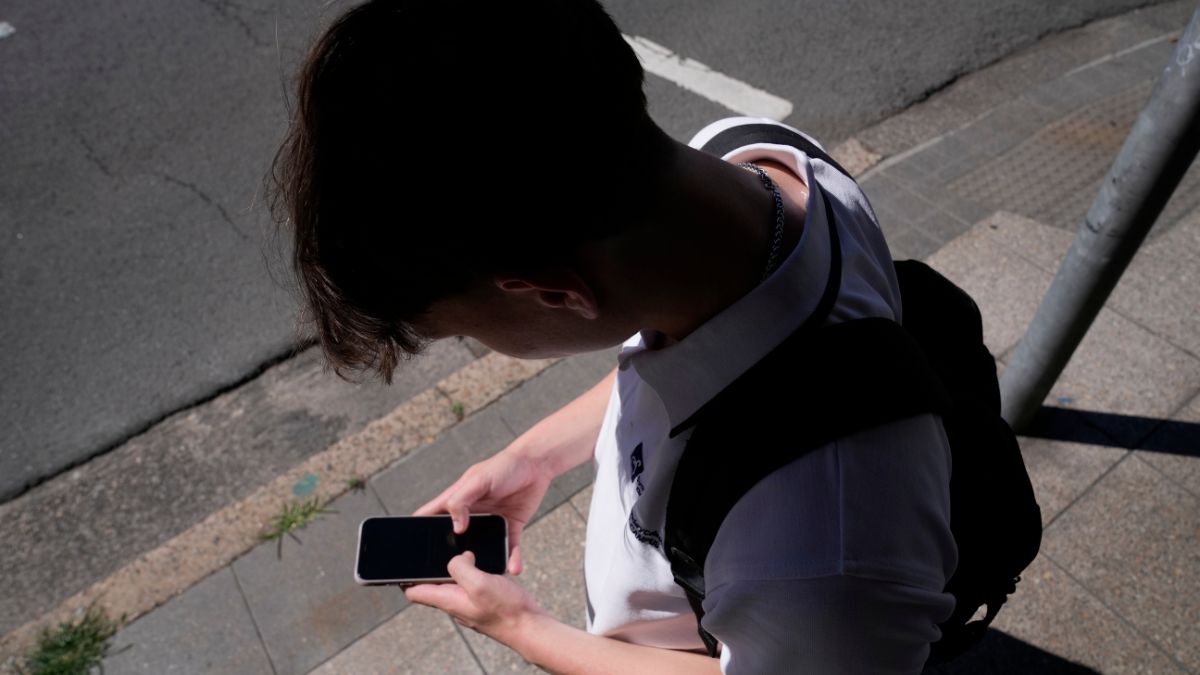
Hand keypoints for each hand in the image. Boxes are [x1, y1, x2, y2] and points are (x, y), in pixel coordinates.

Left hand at [405, 551, 546, 644]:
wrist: (530, 628)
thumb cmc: (506, 610)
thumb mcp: (479, 583)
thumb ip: (461, 568)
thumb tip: (457, 558)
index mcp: (447, 600)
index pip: (414, 591)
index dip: (404, 577)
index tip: (403, 561)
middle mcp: (455, 603)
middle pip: (433, 584)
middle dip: (433, 566)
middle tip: (437, 546)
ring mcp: (469, 604)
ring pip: (454, 582)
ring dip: (456, 567)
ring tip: (463, 551)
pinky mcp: (483, 602)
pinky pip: (471, 584)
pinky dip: (473, 571)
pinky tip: (484, 563)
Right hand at [414, 443, 552, 574]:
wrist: (536, 464)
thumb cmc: (503, 466)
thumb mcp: (478, 480)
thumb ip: (461, 501)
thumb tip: (455, 528)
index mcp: (456, 501)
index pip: (430, 517)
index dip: (417, 531)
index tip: (409, 551)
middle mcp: (470, 515)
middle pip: (452, 540)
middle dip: (449, 557)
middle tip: (446, 577)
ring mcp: (490, 523)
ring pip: (482, 550)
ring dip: (482, 564)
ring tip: (480, 580)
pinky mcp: (511, 527)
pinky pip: (510, 548)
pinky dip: (512, 559)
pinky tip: (514, 570)